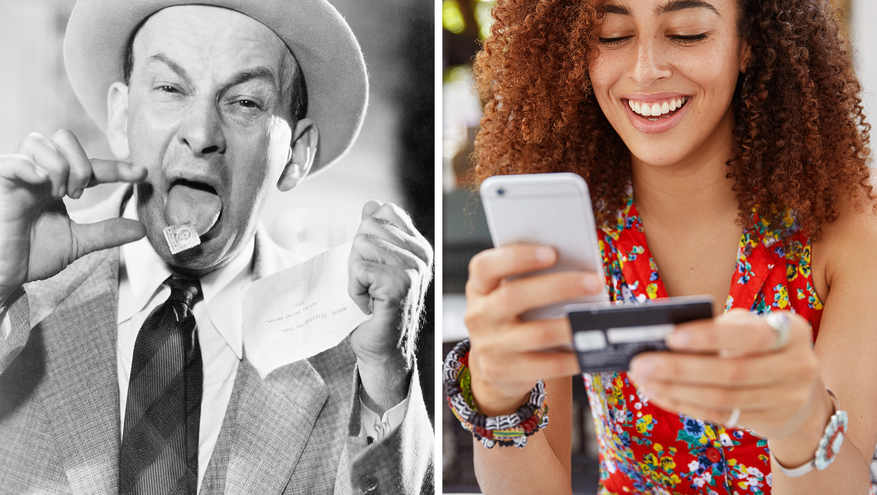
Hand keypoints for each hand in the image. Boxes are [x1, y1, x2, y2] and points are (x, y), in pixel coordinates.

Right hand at [0, 130, 146, 304]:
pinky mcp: (0, 185)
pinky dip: (31, 167)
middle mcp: (38, 175)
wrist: (3, 275)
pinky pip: (12, 162)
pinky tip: (42, 184)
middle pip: (64, 139)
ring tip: (58, 195)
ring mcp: (18, 178)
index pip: (90, 166)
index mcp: (56, 185)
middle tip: (79, 194)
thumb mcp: (78, 243)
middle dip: (81, 164)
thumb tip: (142, 229)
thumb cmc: (31, 256)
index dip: (117, 168)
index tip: (141, 174)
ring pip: (40, 142)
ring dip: (59, 167)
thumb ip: (106, 232)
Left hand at [348, 200, 432, 410]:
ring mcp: (413, 269)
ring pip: (361, 245)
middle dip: (357, 258)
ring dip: (354, 275)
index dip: (366, 239)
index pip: (383, 212)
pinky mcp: (400, 284)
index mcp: (418, 247)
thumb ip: (374, 234)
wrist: (383, 351)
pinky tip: (367, 304)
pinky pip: (359, 268)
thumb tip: (372, 205)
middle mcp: (421, 255)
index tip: (373, 270)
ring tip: (368, 295)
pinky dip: (354, 288)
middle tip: (369, 286)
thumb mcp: (372, 264)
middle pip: (367, 228)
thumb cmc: (375, 311)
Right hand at [465, 244, 601, 415]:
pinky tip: (587, 350)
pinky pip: (545, 366)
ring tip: (595, 318)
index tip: (552, 252)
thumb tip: (576, 270)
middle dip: (559, 286)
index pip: (485, 267)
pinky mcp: (503, 372)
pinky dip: (571, 358)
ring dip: (570, 325)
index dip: (517, 257)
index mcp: (479, 288)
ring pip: (536, 333)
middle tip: (593, 282)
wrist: (494, 365)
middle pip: (515, 296)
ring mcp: (489, 346)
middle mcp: (479, 316)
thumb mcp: (507, 295)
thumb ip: (530, 280)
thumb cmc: (510, 319)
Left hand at [629, 308, 826, 439]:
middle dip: (680, 368)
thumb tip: (665, 337)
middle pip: (731, 373)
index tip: (671, 336)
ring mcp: (788, 400)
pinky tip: (659, 393)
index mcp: (792, 332)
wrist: (803, 391)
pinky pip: (721, 415)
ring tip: (643, 379)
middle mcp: (798, 367)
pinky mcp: (773, 423)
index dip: (710, 337)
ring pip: (722, 398)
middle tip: (640, 362)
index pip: (750, 334)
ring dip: (675, 390)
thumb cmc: (761, 346)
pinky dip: (684, 404)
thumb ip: (720, 328)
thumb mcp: (752, 328)